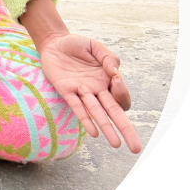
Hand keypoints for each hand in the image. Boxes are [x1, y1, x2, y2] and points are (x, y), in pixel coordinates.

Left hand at [38, 33, 141, 153]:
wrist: (54, 42)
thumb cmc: (77, 45)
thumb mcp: (95, 46)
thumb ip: (108, 58)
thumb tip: (115, 73)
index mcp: (107, 80)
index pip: (121, 96)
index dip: (122, 92)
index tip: (115, 78)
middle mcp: (96, 90)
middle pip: (114, 112)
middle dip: (126, 129)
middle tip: (136, 148)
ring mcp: (81, 91)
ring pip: (97, 113)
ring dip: (107, 128)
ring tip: (116, 144)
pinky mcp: (65, 90)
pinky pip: (77, 107)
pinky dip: (85, 119)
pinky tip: (94, 132)